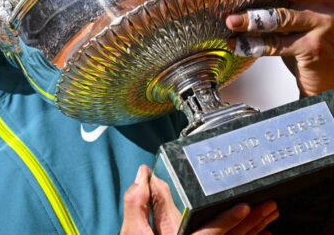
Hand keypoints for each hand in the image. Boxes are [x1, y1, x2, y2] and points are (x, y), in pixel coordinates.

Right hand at [120, 165, 278, 234]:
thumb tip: (144, 174)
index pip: (210, 232)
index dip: (229, 219)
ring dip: (255, 231)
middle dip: (253, 223)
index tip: (246, 206)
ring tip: (269, 216)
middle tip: (270, 207)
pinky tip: (262, 234)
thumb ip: (137, 202)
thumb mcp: (133, 232)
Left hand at [225, 0, 333, 96]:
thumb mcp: (307, 3)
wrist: (331, 74)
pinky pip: (276, 45)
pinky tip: (233, 44)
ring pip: (281, 17)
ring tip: (230, 20)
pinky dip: (252, 46)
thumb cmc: (312, 34)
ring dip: (252, 19)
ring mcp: (321, 24)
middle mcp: (324, 1)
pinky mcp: (313, 48)